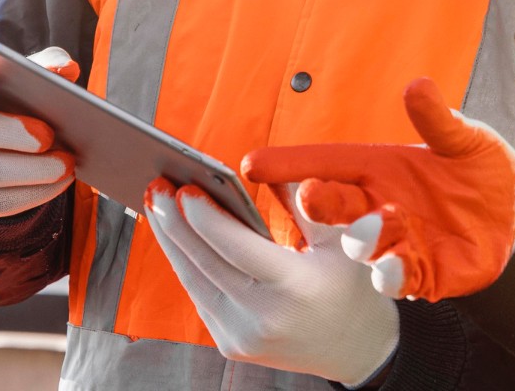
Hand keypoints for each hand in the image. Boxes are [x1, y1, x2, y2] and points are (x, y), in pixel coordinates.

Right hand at [0, 47, 77, 219]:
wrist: (13, 142)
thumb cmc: (22, 99)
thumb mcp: (33, 76)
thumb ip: (47, 65)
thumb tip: (64, 69)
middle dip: (10, 134)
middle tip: (48, 136)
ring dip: (29, 170)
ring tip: (65, 164)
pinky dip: (33, 194)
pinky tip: (60, 182)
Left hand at [144, 178, 397, 385]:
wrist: (357, 349)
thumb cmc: (351, 283)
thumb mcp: (342, 238)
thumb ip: (303, 202)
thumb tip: (262, 166)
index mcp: (296, 289)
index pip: (239, 251)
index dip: (207, 219)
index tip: (184, 188)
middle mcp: (265, 319)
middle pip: (207, 265)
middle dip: (177, 223)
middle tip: (157, 185)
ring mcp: (244, 337)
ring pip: (195, 282)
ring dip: (172, 241)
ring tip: (157, 203)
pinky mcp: (232, 345)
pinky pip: (201, 297)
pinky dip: (187, 263)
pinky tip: (176, 234)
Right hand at [242, 76, 514, 300]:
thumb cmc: (479, 168)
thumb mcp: (463, 139)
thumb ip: (438, 120)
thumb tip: (418, 85)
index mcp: (378, 167)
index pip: (327, 162)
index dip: (290, 164)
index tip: (252, 163)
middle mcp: (377, 205)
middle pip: (334, 206)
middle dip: (317, 203)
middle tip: (309, 195)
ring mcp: (395, 242)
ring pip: (361, 245)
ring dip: (364, 236)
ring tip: (380, 221)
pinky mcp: (418, 275)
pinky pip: (395, 278)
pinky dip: (391, 273)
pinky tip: (396, 266)